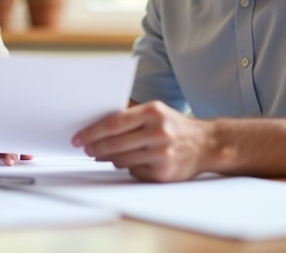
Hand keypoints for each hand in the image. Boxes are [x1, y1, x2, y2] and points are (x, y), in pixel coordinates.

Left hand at [72, 101, 213, 181]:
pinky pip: (134, 171)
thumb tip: (97, 127)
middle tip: (85, 149)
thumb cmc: (175, 126)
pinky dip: (128, 167)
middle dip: (95, 147)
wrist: (207, 144)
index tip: (78, 137)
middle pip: (115, 143)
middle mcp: (158, 132)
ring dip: (108, 158)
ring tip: (101, 155)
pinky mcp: (164, 173)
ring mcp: (162, 154)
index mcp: (154, 112)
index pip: (114, 123)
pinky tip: (128, 161)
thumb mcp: (157, 112)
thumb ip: (131, 117)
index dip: (92, 132)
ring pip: (122, 160)